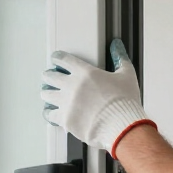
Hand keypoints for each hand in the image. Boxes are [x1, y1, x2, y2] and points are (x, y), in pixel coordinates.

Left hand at [40, 38, 152, 156]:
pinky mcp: (65, 119)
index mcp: (85, 72)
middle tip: (48, 76)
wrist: (121, 125)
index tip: (55, 58)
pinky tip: (49, 112)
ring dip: (47, 92)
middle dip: (49, 75)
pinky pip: (49, 114)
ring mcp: (66, 102)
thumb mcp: (126, 76)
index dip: (57, 58)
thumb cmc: (125, 102)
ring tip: (47, 92)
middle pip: (50, 76)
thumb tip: (116, 46)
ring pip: (46, 94)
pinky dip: (48, 112)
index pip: (64, 59)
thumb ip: (120, 58)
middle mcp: (72, 86)